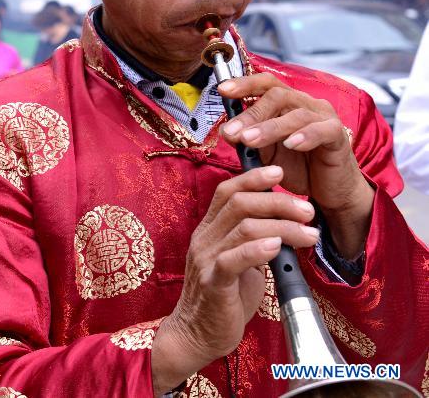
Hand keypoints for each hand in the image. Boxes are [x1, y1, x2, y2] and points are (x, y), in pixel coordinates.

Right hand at [151, 166, 317, 394]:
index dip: (253, 177)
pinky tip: (278, 247)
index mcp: (210, 230)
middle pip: (239, 203)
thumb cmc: (224, 300)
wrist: (197, 336)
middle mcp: (205, 239)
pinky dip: (257, 250)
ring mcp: (206, 260)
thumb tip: (286, 226)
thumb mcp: (241, 263)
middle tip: (308, 211)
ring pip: (243, 228)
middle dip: (278, 201)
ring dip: (282, 226)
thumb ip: (255, 242)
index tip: (280, 172)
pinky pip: (232, 260)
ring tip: (310, 234)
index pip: (227, 191)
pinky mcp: (213, 284)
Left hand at [218, 73, 373, 256]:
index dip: (245, 83)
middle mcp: (306, 104)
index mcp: (287, 103)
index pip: (266, 83)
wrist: (328, 191)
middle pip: (278, 96)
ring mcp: (325, 117)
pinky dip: (306, 136)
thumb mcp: (265, 153)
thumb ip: (248, 140)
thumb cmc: (296, 166)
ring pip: (297, 114)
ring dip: (270, 127)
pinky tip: (291, 144)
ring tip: (249, 141)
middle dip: (251, 114)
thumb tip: (225, 131)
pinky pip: (323, 130)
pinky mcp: (339, 136)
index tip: (222, 90)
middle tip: (231, 132)